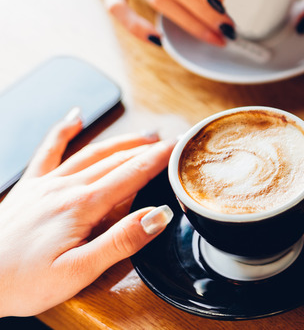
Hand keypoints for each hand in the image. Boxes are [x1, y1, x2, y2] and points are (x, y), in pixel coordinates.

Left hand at [0, 109, 174, 316]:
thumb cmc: (21, 283)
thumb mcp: (78, 272)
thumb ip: (120, 241)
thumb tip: (157, 216)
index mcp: (82, 206)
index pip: (133, 173)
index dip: (161, 158)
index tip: (182, 146)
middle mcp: (65, 187)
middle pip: (117, 159)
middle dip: (148, 148)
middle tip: (173, 142)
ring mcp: (45, 184)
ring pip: (91, 152)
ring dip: (122, 141)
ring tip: (145, 136)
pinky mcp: (28, 189)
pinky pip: (49, 150)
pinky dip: (64, 131)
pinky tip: (75, 117)